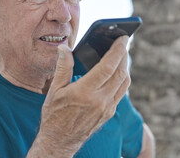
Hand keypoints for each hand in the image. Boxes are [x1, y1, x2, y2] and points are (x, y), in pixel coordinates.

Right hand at [27, 36, 130, 156]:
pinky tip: (115, 73)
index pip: (107, 67)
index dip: (117, 50)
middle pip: (120, 73)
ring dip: (125, 67)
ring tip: (121, 55)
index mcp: (85, 92)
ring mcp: (106, 108)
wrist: (59, 141)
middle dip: (124, 55)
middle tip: (123, 43)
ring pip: (124, 83)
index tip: (122, 38)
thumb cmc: (54, 115)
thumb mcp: (55, 90)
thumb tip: (64, 48)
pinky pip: (120, 93)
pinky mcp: (109, 113)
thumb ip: (63, 67)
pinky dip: (121, 79)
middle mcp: (100, 100)